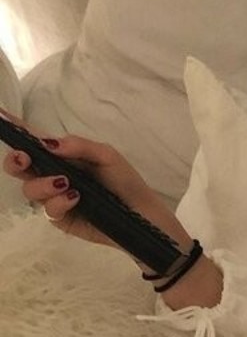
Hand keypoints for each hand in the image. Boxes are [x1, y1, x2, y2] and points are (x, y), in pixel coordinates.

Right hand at [1, 119, 187, 254]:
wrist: (143, 215)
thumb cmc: (125, 182)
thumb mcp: (106, 156)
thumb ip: (77, 146)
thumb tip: (47, 142)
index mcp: (62, 157)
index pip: (34, 142)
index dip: (16, 131)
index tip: (2, 117)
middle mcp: (53, 175)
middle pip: (20, 168)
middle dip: (15, 161)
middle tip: (23, 158)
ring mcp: (55, 198)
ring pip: (30, 190)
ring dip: (42, 184)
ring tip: (66, 183)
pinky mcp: (62, 219)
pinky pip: (48, 210)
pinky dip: (58, 202)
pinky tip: (75, 198)